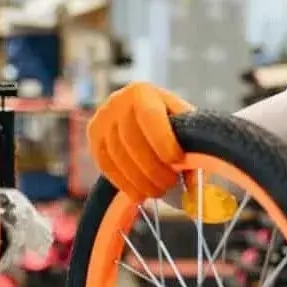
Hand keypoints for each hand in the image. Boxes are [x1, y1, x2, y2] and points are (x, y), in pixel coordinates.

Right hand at [87, 82, 192, 202]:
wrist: (144, 119)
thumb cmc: (170, 123)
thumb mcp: (185, 126)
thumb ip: (192, 148)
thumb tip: (193, 183)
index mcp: (143, 93)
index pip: (149, 116)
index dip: (163, 141)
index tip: (177, 161)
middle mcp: (117, 102)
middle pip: (131, 140)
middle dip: (153, 168)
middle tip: (169, 184)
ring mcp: (101, 120)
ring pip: (117, 156)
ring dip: (140, 180)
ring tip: (158, 191)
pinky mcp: (93, 138)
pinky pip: (105, 165)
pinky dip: (124, 183)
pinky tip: (139, 194)